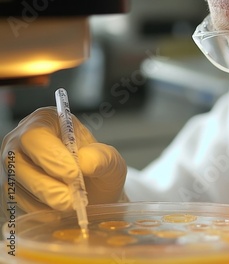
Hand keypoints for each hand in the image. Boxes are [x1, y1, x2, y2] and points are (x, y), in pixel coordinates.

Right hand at [1, 107, 126, 215]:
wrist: (96, 192)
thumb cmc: (99, 169)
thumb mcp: (111, 160)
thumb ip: (102, 158)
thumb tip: (85, 162)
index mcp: (46, 122)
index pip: (36, 136)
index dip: (52, 156)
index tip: (74, 174)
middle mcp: (22, 142)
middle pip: (18, 162)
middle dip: (48, 185)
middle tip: (73, 199)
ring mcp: (13, 167)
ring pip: (15, 185)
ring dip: (46, 199)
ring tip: (72, 203)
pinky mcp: (12, 190)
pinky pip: (17, 204)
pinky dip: (40, 211)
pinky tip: (60, 211)